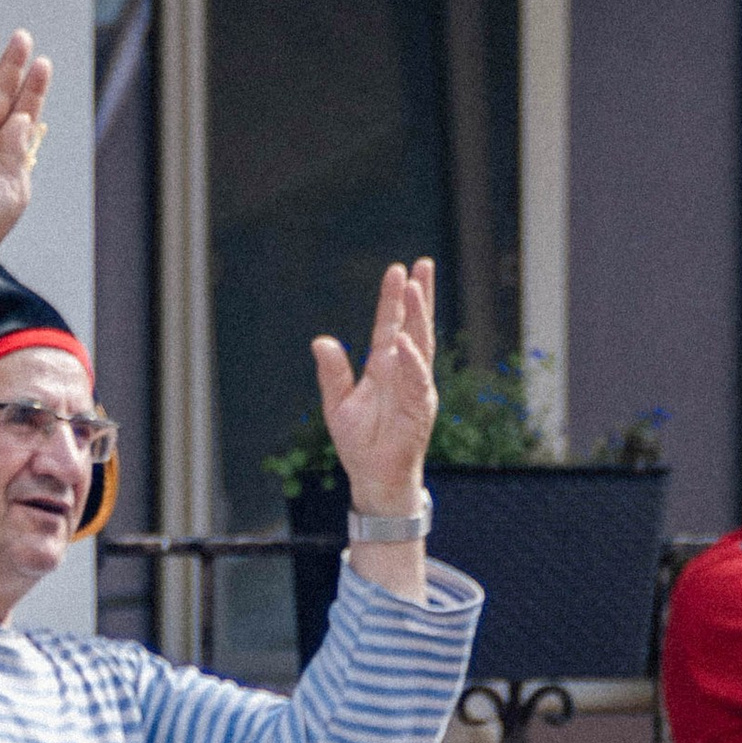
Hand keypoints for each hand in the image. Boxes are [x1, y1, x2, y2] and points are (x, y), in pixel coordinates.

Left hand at [314, 262, 436, 512]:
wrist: (374, 476)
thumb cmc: (360, 442)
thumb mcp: (337, 404)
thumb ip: (332, 373)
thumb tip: (320, 341)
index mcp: (383, 367)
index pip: (390, 325)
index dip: (393, 299)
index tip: (398, 271)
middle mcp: (403, 371)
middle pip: (413, 326)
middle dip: (418, 296)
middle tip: (421, 265)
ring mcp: (416, 387)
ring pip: (421, 345)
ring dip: (419, 317)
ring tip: (417, 288)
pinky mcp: (420, 407)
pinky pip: (417, 380)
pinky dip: (412, 361)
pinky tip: (404, 341)